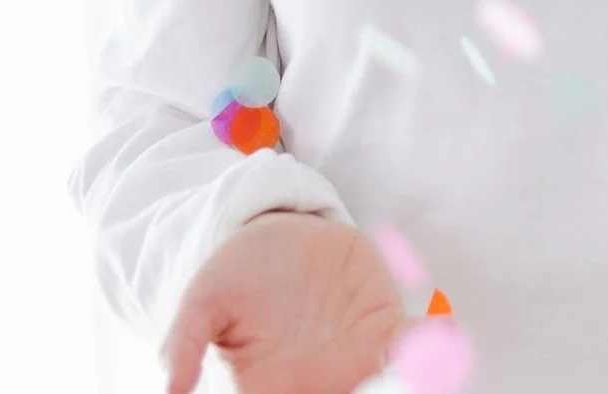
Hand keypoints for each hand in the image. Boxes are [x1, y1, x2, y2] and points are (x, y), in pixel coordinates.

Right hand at [161, 210, 409, 393]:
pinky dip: (430, 347)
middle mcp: (320, 384)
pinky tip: (438, 341)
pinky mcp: (385, 327)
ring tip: (415, 378)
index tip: (313, 392)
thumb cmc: (236, 273)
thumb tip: (169, 388)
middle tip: (367, 385)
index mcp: (273, 391)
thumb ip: (185, 341)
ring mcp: (358, 360)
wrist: (275, 231)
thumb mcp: (204, 300)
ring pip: (388, 387)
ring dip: (404, 384)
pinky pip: (412, 346)